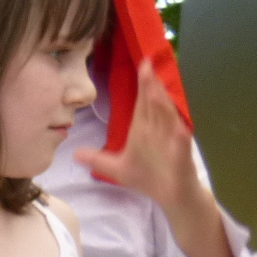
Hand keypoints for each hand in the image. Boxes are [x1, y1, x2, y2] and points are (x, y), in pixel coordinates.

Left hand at [73, 61, 204, 213]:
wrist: (171, 196)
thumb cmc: (148, 177)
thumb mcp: (117, 168)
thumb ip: (98, 159)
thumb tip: (75, 153)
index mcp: (144, 129)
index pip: (142, 102)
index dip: (142, 84)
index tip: (140, 63)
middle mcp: (158, 129)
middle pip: (154, 103)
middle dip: (151, 84)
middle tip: (147, 61)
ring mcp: (171, 139)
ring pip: (167, 116)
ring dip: (162, 101)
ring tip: (156, 85)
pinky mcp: (181, 153)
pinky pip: (180, 141)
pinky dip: (178, 134)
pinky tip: (177, 128)